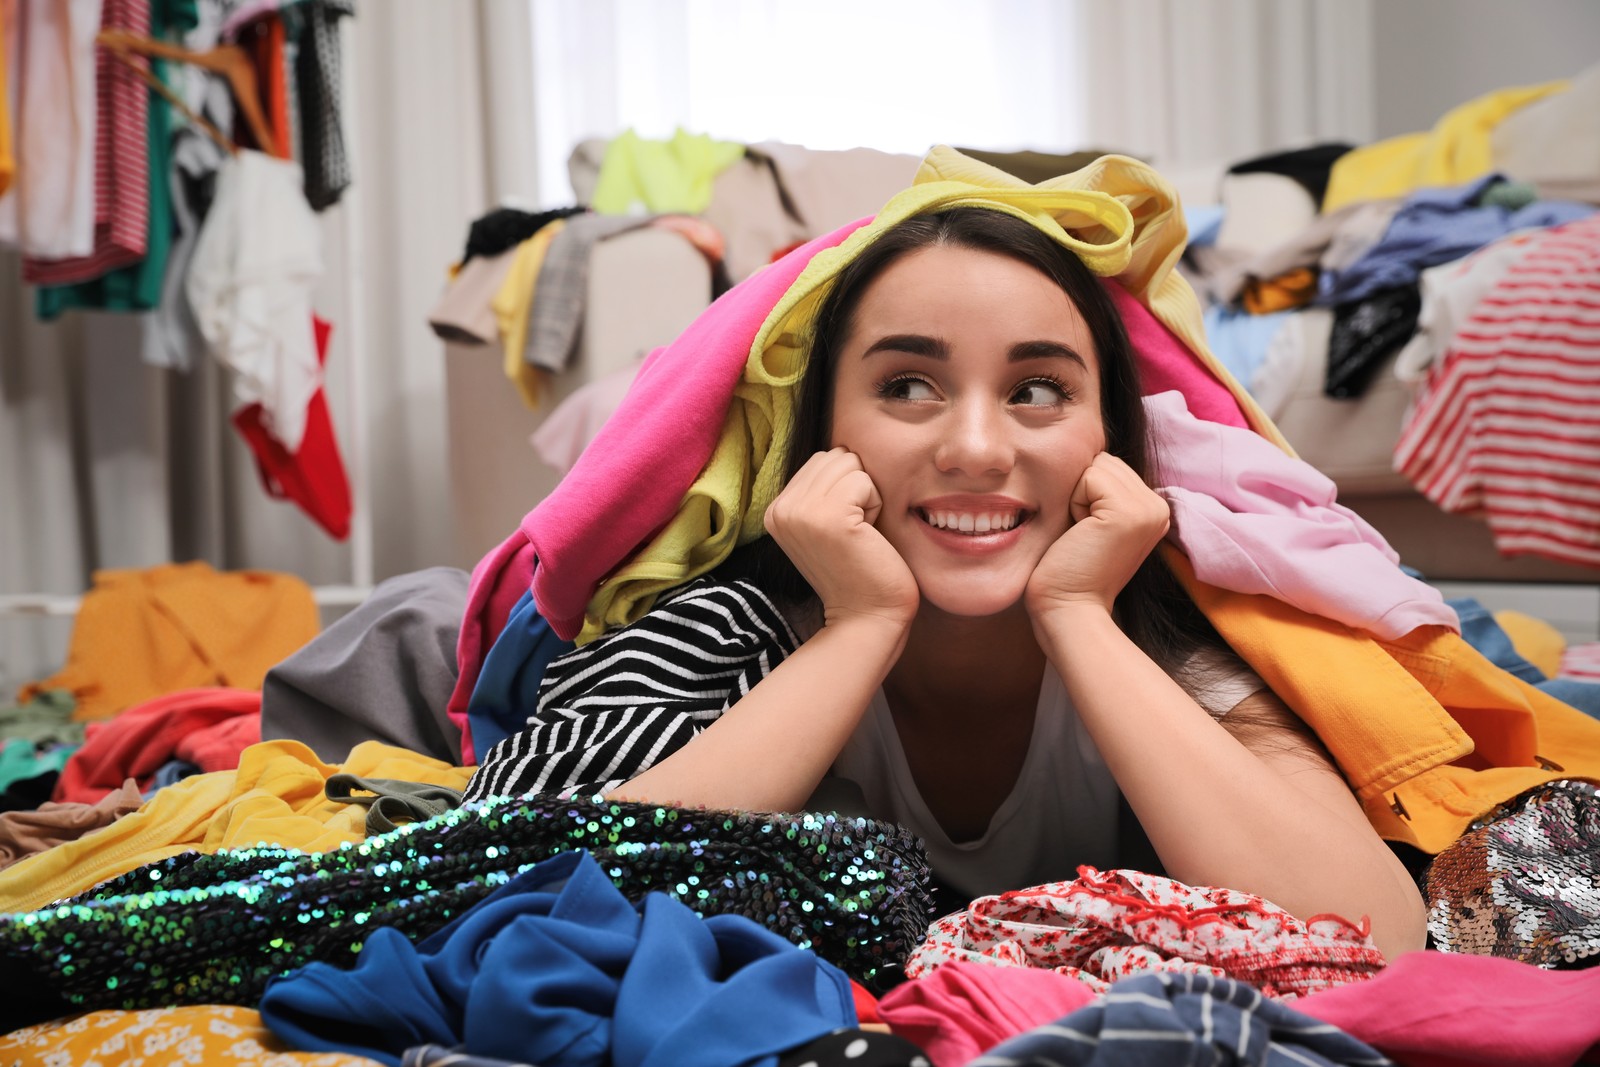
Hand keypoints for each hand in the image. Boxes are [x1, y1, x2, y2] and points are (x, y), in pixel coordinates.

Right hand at [764, 448, 919, 631]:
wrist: (867, 616)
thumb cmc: (859, 570)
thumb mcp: (826, 525)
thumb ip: (821, 490)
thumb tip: (842, 449)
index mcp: (775, 509)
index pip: (822, 460)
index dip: (845, 489)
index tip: (842, 530)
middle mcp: (780, 508)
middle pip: (836, 456)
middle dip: (856, 487)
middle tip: (854, 532)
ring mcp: (801, 512)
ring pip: (850, 464)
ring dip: (867, 496)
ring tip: (859, 534)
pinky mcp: (829, 517)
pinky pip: (865, 481)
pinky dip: (876, 505)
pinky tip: (867, 537)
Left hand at [1025, 452, 1169, 624]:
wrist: (1068, 611)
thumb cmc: (1068, 571)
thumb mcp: (1092, 523)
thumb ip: (1100, 493)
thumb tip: (1087, 452)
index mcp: (1153, 509)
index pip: (1108, 466)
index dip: (1084, 493)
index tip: (1085, 534)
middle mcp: (1159, 507)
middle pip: (1103, 461)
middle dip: (1081, 492)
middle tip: (1082, 535)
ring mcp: (1149, 509)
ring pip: (1096, 465)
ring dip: (1075, 497)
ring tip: (1082, 535)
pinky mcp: (1130, 512)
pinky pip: (1088, 476)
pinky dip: (1073, 503)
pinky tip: (1080, 534)